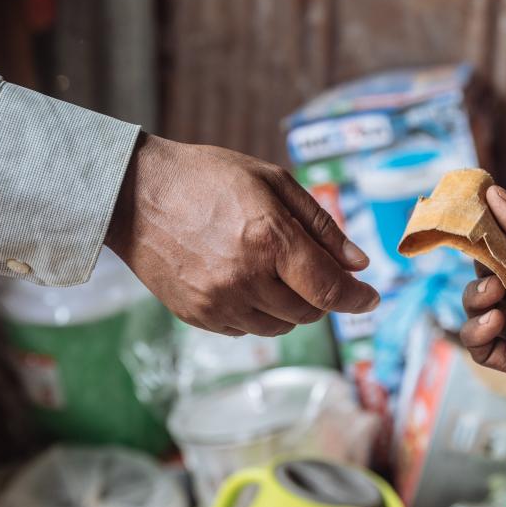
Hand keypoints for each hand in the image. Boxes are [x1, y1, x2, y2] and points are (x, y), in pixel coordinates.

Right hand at [105, 133, 378, 335]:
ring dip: (291, 306)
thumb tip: (359, 264)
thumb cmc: (208, 177)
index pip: (330, 289)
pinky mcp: (197, 316)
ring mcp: (218, 302)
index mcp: (269, 239)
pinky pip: (247, 329)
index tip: (370, 298)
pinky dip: (258, 312)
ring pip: (281, 327)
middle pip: (309, 312)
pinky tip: (244, 280)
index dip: (358, 299)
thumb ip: (321, 226)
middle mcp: (245, 278)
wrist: (135, 193)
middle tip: (312, 268)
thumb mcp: (273, 183)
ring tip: (272, 269)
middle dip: (321, 295)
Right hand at [459, 185, 505, 399]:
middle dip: (480, 266)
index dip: (486, 237)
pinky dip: (477, 333)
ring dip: (475, 297)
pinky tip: (495, 319)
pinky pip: (484, 350)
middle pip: (487, 278)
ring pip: (479, 311)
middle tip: (484, 257)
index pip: (504, 249)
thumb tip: (493, 195)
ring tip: (493, 290)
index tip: (470, 220)